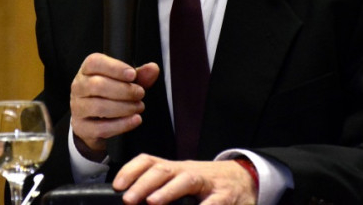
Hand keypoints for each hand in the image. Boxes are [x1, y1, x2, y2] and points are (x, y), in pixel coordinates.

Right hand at [70, 53, 159, 158]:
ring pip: (99, 107)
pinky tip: (134, 120)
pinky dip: (121, 124)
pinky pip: (100, 127)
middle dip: (123, 90)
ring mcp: (77, 108)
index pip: (94, 62)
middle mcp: (78, 86)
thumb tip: (153, 68)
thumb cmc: (109, 95)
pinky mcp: (81, 127)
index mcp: (87, 70)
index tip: (132, 74)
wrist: (94, 122)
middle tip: (140, 93)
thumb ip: (139, 75)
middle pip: (97, 85)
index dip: (114, 67)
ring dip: (124, 107)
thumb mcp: (124, 82)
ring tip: (138, 107)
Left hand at [114, 154, 257, 204]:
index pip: (149, 161)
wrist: (245, 179)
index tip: (117, 185)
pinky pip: (213, 202)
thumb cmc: (208, 184)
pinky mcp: (225, 197)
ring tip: (153, 201)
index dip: (131, 170)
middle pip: (163, 169)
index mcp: (175, 169)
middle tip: (129, 198)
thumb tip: (133, 195)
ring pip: (187, 180)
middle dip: (143, 183)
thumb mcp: (182, 181)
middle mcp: (188, 172)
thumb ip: (163, 187)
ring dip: (168, 190)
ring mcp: (208, 183)